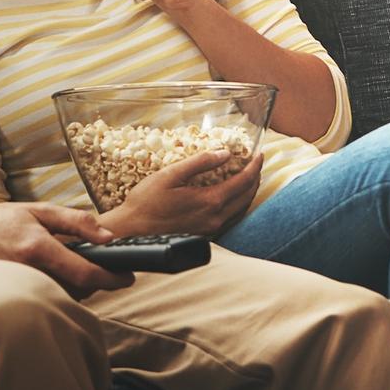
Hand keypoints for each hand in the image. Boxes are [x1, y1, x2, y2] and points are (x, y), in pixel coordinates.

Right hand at [0, 201, 131, 298]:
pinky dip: (59, 289)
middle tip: (102, 264)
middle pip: (79, 290)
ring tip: (75, 264)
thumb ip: (76, 222)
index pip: (85, 273)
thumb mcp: (38, 211)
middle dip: (96, 279)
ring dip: (78, 285)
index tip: (128, 277)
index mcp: (38, 249)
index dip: (112, 278)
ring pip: (64, 297)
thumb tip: (108, 236)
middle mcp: (29, 274)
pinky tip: (55, 273)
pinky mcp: (13, 299)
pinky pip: (46, 299)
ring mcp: (19, 289)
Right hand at [101, 149, 263, 238]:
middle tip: (256, 164)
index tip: (259, 154)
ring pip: (240, 210)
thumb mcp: (170, 174)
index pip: (244, 181)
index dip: (254, 166)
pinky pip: (230, 219)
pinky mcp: (204, 237)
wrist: (130, 233)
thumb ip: (200, 162)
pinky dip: (237, 205)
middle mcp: (215, 219)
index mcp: (210, 202)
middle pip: (247, 197)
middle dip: (255, 178)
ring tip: (248, 177)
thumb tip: (225, 153)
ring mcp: (210, 231)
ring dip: (248, 192)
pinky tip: (231, 197)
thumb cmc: (146, 202)